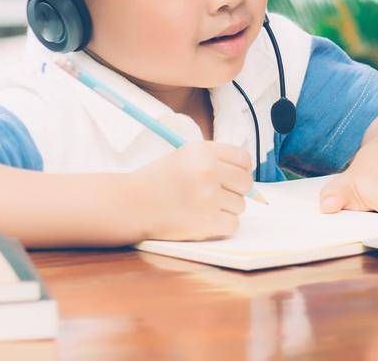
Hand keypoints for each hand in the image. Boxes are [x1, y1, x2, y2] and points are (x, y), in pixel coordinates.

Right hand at [131, 142, 253, 240]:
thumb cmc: (158, 181)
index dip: (242, 170)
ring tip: (202, 207)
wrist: (130, 204)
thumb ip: (215, 160)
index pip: (244, 159)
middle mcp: (208, 171)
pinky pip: (232, 224)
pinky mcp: (206, 222)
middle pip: (246, 183)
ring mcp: (208, 197)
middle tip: (218, 195)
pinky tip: (203, 220)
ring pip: (240, 205)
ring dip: (226, 209)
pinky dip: (221, 225)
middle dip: (236, 190)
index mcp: (203, 151)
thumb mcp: (185, 156)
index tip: (233, 178)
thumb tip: (247, 174)